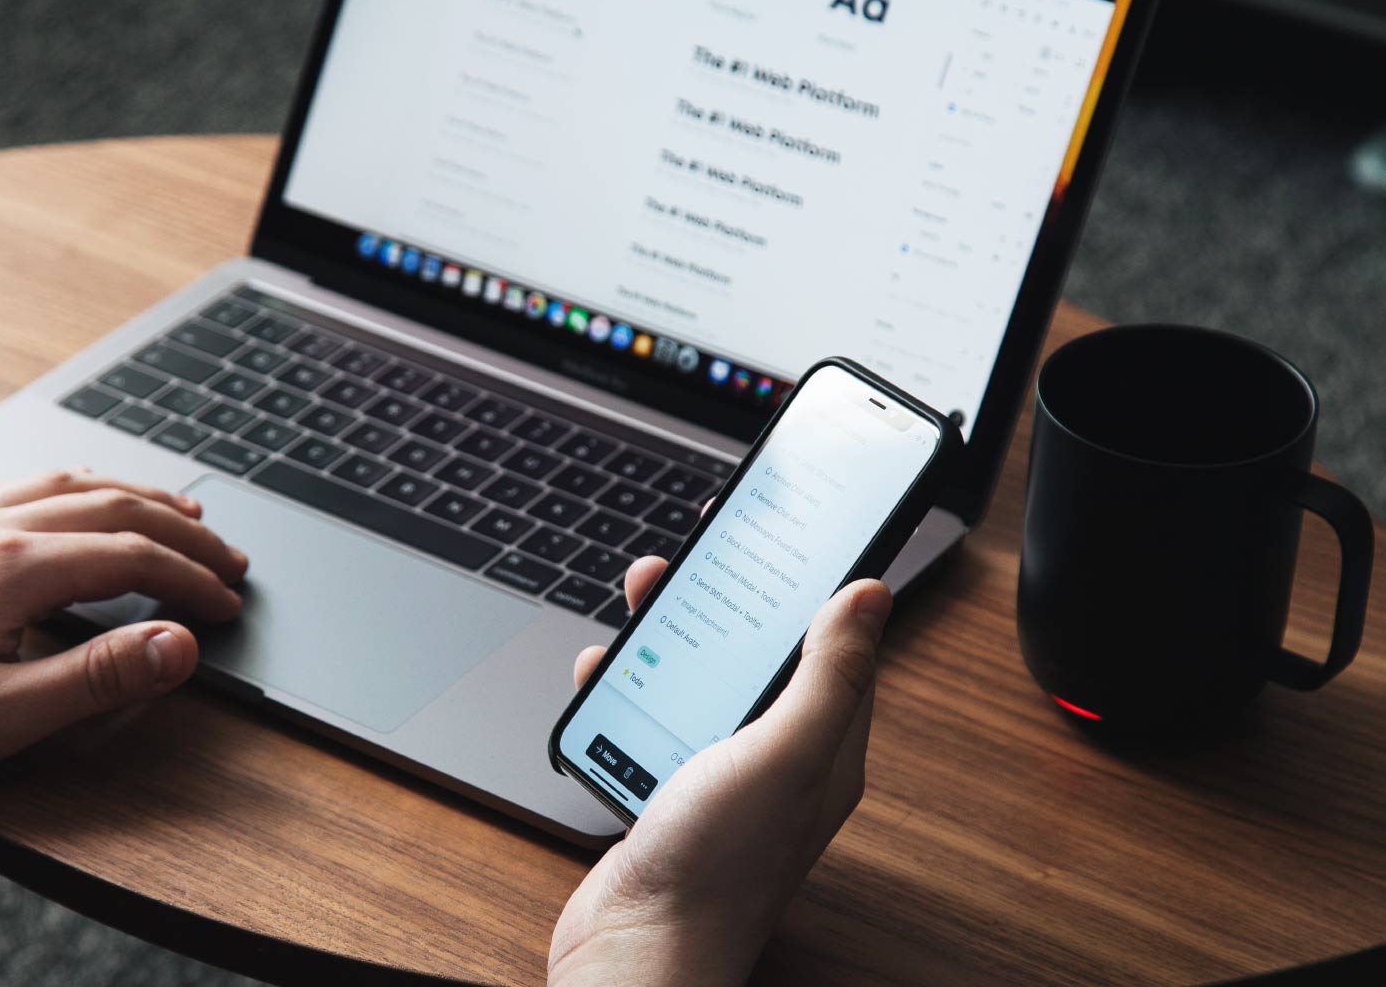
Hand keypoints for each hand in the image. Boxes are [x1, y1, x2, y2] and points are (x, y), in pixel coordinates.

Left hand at [0, 470, 246, 792]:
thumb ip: (99, 678)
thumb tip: (180, 644)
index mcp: (12, 568)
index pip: (134, 557)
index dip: (192, 579)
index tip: (228, 604)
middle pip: (114, 507)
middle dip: (183, 531)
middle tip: (229, 559)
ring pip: (69, 485)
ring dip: (138, 496)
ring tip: (181, 513)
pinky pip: (22, 486)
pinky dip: (78, 486)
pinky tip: (83, 499)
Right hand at [549, 556, 891, 986]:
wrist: (638, 951)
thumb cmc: (717, 866)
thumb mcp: (785, 752)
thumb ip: (829, 673)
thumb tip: (872, 594)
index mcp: (823, 744)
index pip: (834, 644)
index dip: (815, 584)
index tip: (789, 531)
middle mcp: (777, 757)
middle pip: (760, 653)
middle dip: (730, 597)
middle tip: (701, 551)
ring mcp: (719, 774)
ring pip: (701, 679)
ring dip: (673, 634)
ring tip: (645, 594)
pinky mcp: (667, 790)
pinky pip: (652, 718)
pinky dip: (628, 687)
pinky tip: (604, 674)